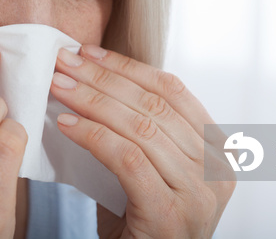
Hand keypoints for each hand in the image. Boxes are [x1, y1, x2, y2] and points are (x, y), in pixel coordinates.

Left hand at [51, 45, 235, 237]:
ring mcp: (199, 192)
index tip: (88, 53)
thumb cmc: (143, 222)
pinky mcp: (171, 213)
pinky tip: (66, 125)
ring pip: (141, 127)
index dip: (127, 67)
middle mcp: (217, 168)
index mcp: (217, 150)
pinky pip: (127, 159)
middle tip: (63, 62)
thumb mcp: (153, 169)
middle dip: (102, 79)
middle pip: (155, 104)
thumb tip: (91, 80)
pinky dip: (93, 136)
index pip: (172, 91)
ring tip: (57, 87)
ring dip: (91, 101)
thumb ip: (140, 130)